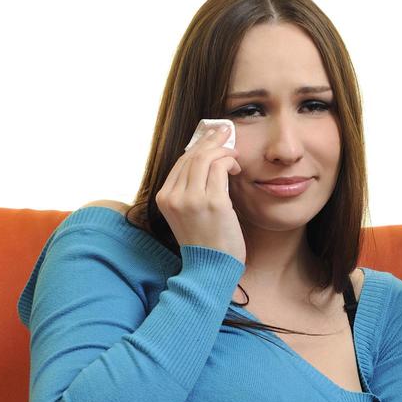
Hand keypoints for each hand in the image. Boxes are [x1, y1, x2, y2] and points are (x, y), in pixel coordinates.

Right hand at [155, 125, 244, 261]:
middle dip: (211, 140)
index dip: (198, 146)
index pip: (181, 162)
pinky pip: (221, 168)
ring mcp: (193, 199)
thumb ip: (191, 189)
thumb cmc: (205, 242)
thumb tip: (207, 159)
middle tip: (225, 131)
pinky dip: (230, 161)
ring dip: (223, 150)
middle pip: (192, 155)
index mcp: (164, 198)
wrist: (211, 270)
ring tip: (234, 154)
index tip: (211, 137)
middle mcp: (174, 197)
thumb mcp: (188, 213)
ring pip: (206, 158)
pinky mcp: (214, 203)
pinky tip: (237, 168)